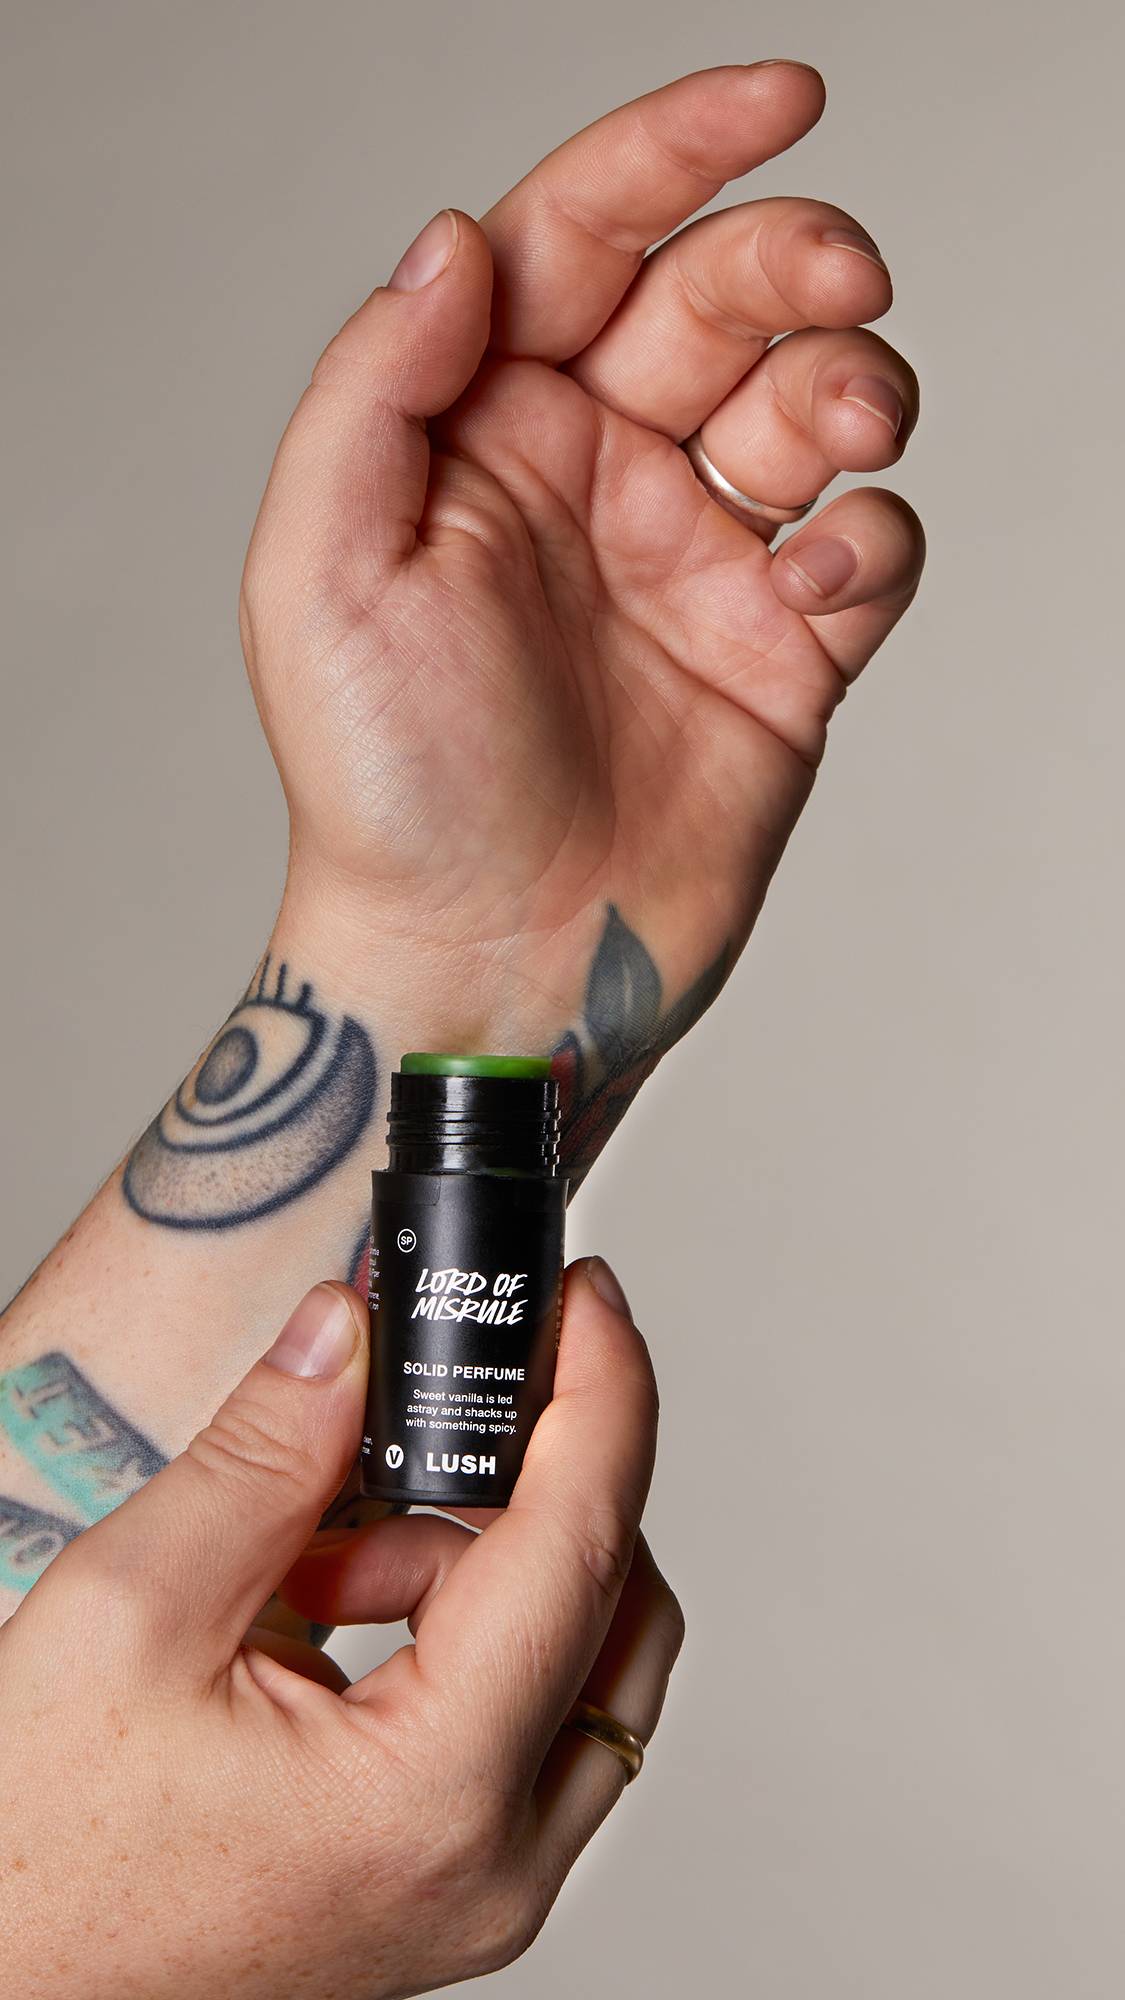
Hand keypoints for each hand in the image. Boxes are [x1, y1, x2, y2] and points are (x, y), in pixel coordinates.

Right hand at [1, 1263, 680, 1998]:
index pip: (579, 1551)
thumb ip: (266, 1456)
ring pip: (577, 1659)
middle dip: (528, 1490)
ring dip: (470, 1565)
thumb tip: (350, 1335)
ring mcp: (485, 1887)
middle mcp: (495, 1865)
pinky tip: (323, 1616)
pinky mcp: (454, 1879)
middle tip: (433, 1409)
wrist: (0, 1984)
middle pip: (615, 1607)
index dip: (602, 1398)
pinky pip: (521, 1715)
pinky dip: (448, 1629)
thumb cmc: (40, 1858)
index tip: (592, 1301)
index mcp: (433, 1798)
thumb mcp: (133, 1611)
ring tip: (314, 1562)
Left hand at [244, 63, 921, 1095]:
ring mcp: (694, 563)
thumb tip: (459, 241)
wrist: (485, 961)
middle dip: (795, 258)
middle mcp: (597, 478)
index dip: (679, 148)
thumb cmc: (387, 788)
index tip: (780, 94)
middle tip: (840, 281)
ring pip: (815, 404)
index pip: (587, 238)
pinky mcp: (781, 656)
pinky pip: (866, 547)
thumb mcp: (318, 570)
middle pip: (723, 297)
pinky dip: (870, 539)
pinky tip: (817, 588)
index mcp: (486, 432)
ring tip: (844, 435)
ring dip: (854, 384)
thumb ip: (379, 385)